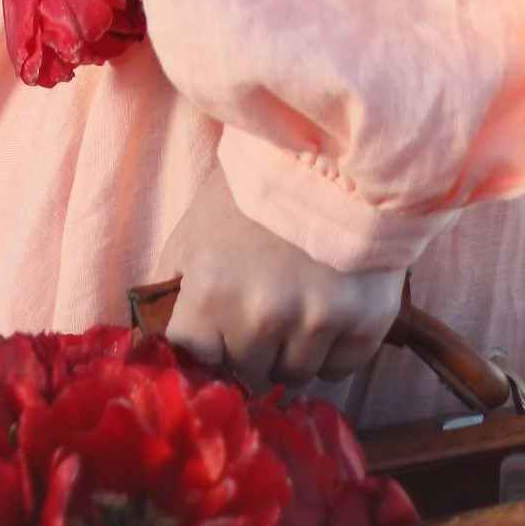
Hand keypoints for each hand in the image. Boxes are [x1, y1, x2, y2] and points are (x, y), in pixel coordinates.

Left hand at [157, 166, 405, 393]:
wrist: (331, 151)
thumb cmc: (251, 193)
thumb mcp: (191, 233)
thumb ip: (168, 293)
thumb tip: (158, 345)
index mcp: (211, 292)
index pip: (196, 364)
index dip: (206, 350)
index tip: (216, 335)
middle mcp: (263, 314)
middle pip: (248, 373)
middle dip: (251, 348)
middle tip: (263, 303)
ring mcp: (318, 319)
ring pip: (295, 374)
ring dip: (292, 349)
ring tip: (298, 297)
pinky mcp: (366, 320)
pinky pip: (340, 369)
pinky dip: (334, 349)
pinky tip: (330, 306)